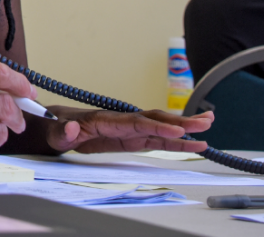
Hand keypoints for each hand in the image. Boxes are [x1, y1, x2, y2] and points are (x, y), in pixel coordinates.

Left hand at [45, 108, 213, 153]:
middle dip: (179, 122)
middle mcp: (121, 121)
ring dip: (183, 128)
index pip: (135, 123)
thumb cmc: (56, 128)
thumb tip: (74, 127)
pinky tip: (193, 144)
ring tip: (208, 125)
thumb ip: (64, 132)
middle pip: (154, 120)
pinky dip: (175, 142)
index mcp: (105, 120)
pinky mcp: (130, 138)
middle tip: (205, 122)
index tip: (176, 131)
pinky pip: (155, 139)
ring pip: (159, 127)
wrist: (55, 126)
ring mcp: (128, 129)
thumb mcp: (55, 133)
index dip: (156, 126)